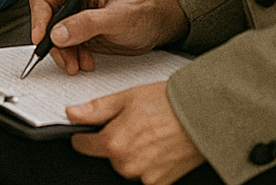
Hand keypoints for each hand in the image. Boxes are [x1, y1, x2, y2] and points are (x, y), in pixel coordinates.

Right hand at [29, 0, 188, 73]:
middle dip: (53, 42)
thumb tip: (57, 33)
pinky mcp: (79, 32)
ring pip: (53, 36)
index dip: (39, 18)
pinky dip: (71, 58)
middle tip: (66, 60)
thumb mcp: (118, 18)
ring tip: (78, 64)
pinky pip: (65, 46)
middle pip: (46, 19)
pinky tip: (85, 62)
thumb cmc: (145, 13)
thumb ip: (87, 24)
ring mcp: (75, 16)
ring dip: (63, 54)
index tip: (42, 38)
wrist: (160, 26)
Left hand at [68, 82, 204, 184]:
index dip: (84, 134)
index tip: (87, 129)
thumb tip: (72, 114)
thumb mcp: (125, 98)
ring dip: (131, 153)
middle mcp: (127, 164)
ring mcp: (145, 176)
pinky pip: (145, 175)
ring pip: (126, 166)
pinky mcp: (161, 183)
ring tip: (147, 133)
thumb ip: (95, 110)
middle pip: (107, 156)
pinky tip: (157, 146)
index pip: (83, 145)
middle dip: (113, 142)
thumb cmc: (168, 104)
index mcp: (114, 143)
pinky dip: (147, 163)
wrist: (203, 116)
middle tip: (130, 124)